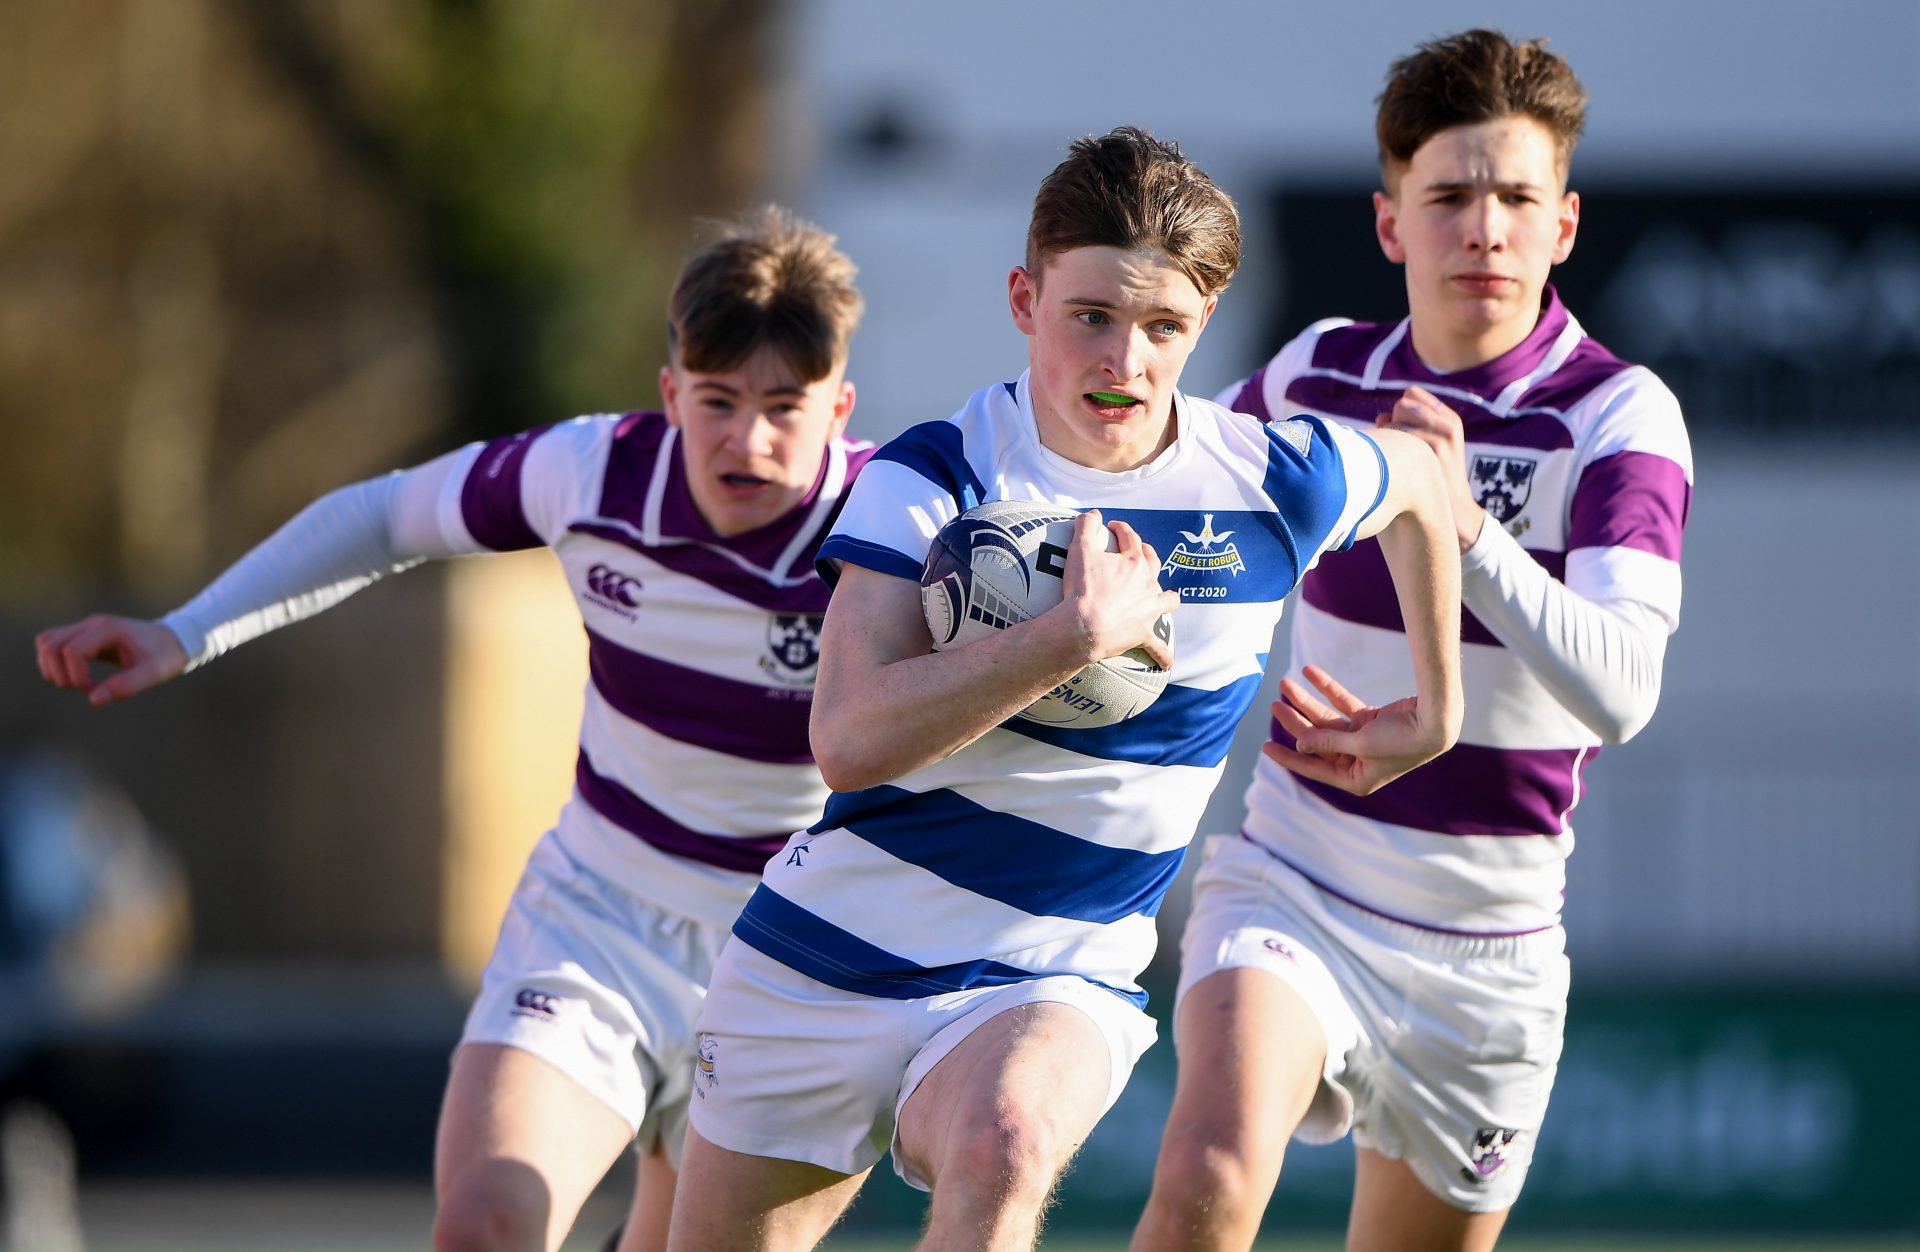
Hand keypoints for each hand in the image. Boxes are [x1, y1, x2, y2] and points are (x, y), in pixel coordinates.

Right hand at [35, 614, 188, 706]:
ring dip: (52, 668)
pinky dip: (55, 664)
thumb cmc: (167, 656)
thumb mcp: (154, 673)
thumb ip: (127, 685)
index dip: (77, 676)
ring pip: (46, 643)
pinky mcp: (82, 637)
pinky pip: (52, 646)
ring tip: (79, 682)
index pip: (71, 651)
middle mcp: (91, 625)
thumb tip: (94, 700)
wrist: (174, 641)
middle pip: (49, 644)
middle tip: (84, 687)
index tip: (95, 690)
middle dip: (59, 673)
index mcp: (108, 629)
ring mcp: (84, 628)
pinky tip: (78, 677)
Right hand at [1058, 510, 1179, 668]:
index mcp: (1133, 563)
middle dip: (1146, 554)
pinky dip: (1163, 654)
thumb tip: (1093, 513)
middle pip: (1153, 564)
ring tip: (1166, 598)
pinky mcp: (1143, 634)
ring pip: (1167, 600)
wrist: (1083, 627)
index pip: (1130, 538)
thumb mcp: (1079, 550)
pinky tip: (1167, 662)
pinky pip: (1158, 647)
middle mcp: (1147, 584)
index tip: (1113, 526)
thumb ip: (1086, 526)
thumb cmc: (1081, 589)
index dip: (1121, 529)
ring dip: (1167, 597)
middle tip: (1139, 551)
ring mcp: (1148, 610)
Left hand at [1263, 664, 1450, 795]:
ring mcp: (1363, 740)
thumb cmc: (1401, 740)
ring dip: (1307, 701)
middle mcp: (1357, 762)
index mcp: (1354, 779)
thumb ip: (1327, 742)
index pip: (1313, 768)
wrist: (1438, 721)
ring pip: (1327, 720)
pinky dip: (1328, 689)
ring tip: (1285, 684)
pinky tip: (1310, 673)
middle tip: (1274, 704)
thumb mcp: (1359, 743)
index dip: (1287, 756)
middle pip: (1317, 739)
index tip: (1263, 746)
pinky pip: (1343, 704)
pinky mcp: (1371, 720)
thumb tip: (1299, 743)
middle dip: (1295, 720)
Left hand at [1377, 386, 1484, 551]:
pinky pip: (1395, 435)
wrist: (1453, 510)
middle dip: (1393, 421)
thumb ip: (1405, 427)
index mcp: (1448, 419)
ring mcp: (1441, 437)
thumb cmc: (1432, 478)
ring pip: (1396, 418)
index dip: (1399, 411)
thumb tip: (1381, 416)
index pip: (1412, 394)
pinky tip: (1395, 466)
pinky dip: (1389, 447)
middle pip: (1402, 404)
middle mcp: (1447, 424)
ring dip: (1389, 436)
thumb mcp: (1428, 447)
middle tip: (1399, 448)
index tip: (1400, 431)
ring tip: (1398, 459)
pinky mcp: (1432, 451)